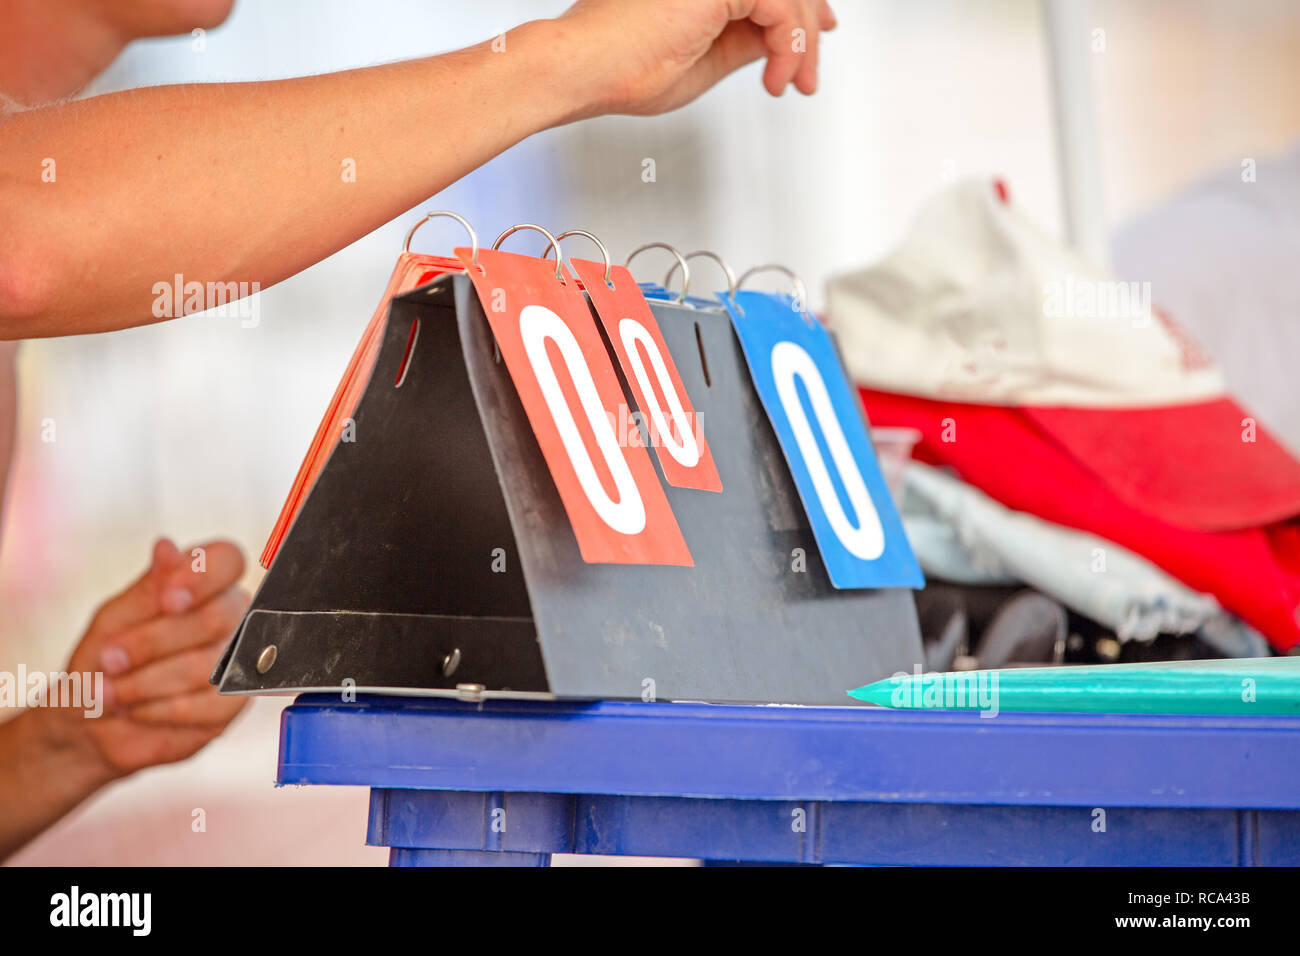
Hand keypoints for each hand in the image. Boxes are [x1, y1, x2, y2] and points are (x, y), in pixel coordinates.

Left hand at [29, 537, 249, 782]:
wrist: (93, 724)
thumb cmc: (105, 663)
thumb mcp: (114, 621)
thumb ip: (148, 589)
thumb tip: (166, 547)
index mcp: (204, 585)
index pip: (228, 561)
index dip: (202, 578)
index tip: (168, 601)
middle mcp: (230, 616)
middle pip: (215, 618)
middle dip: (151, 644)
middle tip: (109, 659)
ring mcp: (237, 660)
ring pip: (206, 666)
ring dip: (145, 683)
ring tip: (111, 692)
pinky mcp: (234, 702)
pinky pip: (206, 704)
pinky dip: (159, 709)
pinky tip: (136, 709)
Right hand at [557, 0, 836, 116]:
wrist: (583, 68)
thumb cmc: (622, 71)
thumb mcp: (707, 60)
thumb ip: (746, 41)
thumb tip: (780, 41)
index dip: (802, 11)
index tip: (818, 39)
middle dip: (808, 31)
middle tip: (806, 78)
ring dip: (800, 46)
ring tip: (788, 85)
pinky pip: (782, 7)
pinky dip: (789, 46)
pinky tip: (776, 78)